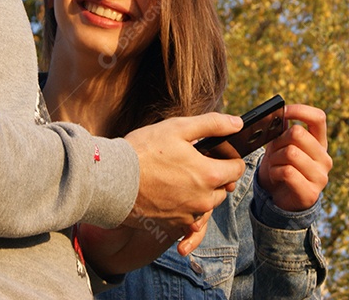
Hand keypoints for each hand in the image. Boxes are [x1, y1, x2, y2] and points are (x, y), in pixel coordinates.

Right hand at [124, 113, 244, 244]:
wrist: (110, 180)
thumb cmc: (143, 151)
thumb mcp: (178, 128)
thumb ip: (212, 124)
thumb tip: (238, 123)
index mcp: (209, 175)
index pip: (237, 170)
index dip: (229, 157)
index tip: (215, 151)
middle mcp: (202, 200)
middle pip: (223, 188)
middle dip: (215, 175)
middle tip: (194, 161)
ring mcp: (187, 216)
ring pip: (206, 205)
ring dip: (201, 192)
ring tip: (180, 175)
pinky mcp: (171, 226)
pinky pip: (189, 221)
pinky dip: (186, 211)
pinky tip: (172, 196)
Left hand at [257, 104, 331, 211]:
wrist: (279, 200)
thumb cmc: (281, 167)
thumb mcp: (281, 146)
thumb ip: (283, 131)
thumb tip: (279, 115)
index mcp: (320, 143)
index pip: (318, 117)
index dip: (300, 111)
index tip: (283, 112)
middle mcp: (325, 158)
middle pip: (297, 133)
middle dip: (278, 140)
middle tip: (273, 151)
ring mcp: (320, 176)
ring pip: (290, 153)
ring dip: (274, 158)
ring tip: (274, 165)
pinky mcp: (311, 193)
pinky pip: (287, 172)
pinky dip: (274, 172)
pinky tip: (276, 177)